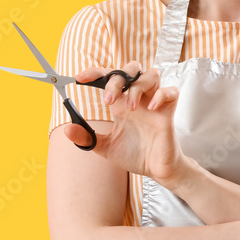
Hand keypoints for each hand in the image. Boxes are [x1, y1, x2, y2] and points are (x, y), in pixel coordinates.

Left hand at [61, 62, 188, 184]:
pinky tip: (152, 108)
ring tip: (131, 108)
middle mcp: (138, 99)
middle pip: (131, 70)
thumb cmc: (135, 155)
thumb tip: (67, 130)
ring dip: (138, 87)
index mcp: (121, 104)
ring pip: (152, 75)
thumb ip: (88, 138)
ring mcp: (154, 104)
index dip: (95, 73)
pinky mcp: (168, 112)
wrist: (156, 170)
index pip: (109, 77)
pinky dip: (161, 95)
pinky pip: (171, 92)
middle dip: (117, 79)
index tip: (79, 78)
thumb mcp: (105, 147)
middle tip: (108, 100)